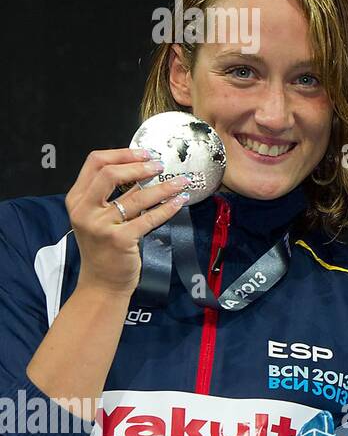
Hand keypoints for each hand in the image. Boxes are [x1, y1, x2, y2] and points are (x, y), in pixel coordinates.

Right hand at [64, 148, 190, 295]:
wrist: (102, 282)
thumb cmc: (104, 247)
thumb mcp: (98, 216)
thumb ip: (111, 194)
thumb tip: (141, 168)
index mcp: (77, 199)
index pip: (95, 162)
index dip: (122, 154)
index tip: (145, 153)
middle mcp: (84, 210)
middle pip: (110, 174)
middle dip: (139, 166)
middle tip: (161, 166)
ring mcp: (100, 225)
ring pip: (136, 196)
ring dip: (163, 187)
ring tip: (181, 182)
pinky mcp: (119, 239)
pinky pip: (149, 218)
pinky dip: (168, 207)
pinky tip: (180, 201)